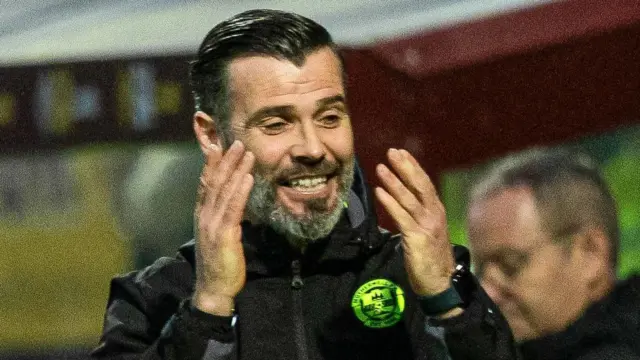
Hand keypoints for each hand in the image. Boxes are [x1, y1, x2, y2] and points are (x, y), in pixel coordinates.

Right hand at [192, 140, 254, 315]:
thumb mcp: (220, 236)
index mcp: (202, 215)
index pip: (206, 184)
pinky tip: (248, 177)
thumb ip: (225, 218)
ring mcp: (212, 224)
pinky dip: (241, 190)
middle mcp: (204, 216)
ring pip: (224, 191)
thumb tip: (236, 204)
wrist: (214, 289)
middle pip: (215, 182)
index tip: (219, 145)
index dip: (212, 164)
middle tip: (237, 141)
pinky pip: (233, 208)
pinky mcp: (223, 235)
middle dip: (226, 160)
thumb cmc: (220, 264)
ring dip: (236, 169)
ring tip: (246, 152)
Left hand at [375, 148, 453, 296]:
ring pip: (409, 199)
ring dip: (394, 182)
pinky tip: (379, 192)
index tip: (401, 153)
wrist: (441, 283)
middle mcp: (434, 215)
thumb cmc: (430, 258)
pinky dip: (390, 203)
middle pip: (420, 186)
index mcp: (436, 211)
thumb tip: (401, 201)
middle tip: (392, 151)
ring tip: (381, 167)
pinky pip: (402, 217)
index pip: (425, 184)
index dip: (413, 167)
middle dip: (405, 167)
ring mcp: (427, 226)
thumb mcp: (426, 231)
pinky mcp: (417, 238)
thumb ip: (417, 216)